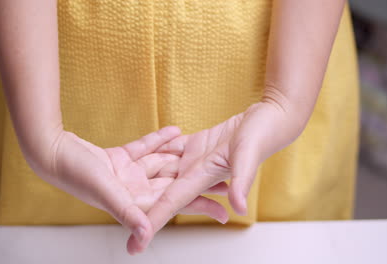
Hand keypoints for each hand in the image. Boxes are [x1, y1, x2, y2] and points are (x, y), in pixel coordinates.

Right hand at [33, 126, 227, 253]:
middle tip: (224, 174)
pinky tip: (176, 131)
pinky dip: (159, 141)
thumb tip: (147, 235)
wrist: (50, 152)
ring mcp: (127, 174)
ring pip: (161, 164)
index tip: (224, 212)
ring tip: (205, 149)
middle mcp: (134, 189)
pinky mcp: (119, 158)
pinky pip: (144, 148)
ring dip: (181, 156)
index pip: (176, 204)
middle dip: (198, 179)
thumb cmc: (74, 174)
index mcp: (136, 201)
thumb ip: (127, 213)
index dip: (200, 207)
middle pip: (174, 184)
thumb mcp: (105, 192)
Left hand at [127, 101, 305, 252]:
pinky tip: (143, 155)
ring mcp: (195, 159)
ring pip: (162, 170)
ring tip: (119, 186)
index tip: (135, 245)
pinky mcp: (197, 144)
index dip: (152, 225)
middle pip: (160, 194)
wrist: (270, 119)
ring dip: (144, 180)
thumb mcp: (249, 156)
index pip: (171, 205)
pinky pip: (171, 149)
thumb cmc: (263, 136)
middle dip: (140, 210)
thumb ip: (242, 181)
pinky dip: (157, 153)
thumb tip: (239, 209)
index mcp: (202, 178)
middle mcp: (194, 172)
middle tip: (116, 222)